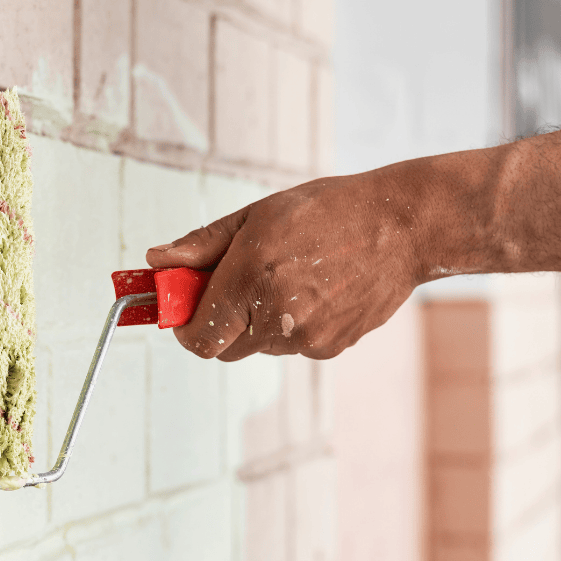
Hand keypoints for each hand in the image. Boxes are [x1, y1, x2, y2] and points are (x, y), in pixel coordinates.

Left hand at [145, 173, 423, 360]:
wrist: (403, 227)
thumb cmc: (328, 211)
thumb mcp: (257, 215)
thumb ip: (201, 245)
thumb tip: (157, 261)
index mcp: (251, 277)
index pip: (196, 336)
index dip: (183, 325)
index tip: (184, 306)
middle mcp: (276, 317)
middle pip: (222, 348)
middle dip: (218, 322)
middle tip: (232, 284)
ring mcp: (306, 339)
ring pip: (257, 346)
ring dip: (256, 321)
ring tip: (285, 276)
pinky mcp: (330, 348)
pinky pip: (290, 345)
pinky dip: (289, 324)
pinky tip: (312, 289)